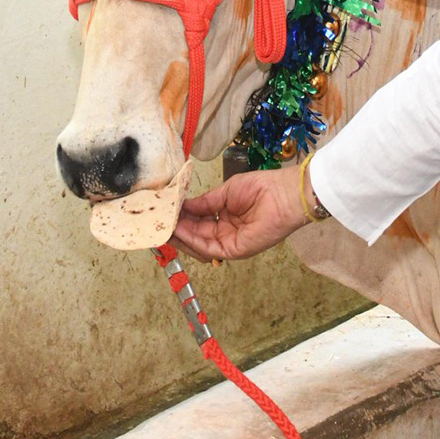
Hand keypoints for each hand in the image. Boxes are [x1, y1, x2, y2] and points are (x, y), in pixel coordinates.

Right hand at [172, 169, 306, 261]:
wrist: (283, 194)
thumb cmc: (260, 188)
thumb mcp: (226, 192)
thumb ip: (205, 202)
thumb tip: (182, 205)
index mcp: (224, 217)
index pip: (197, 220)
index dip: (180, 217)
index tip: (163, 210)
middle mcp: (224, 232)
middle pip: (194, 234)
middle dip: (175, 228)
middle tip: (156, 221)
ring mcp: (228, 242)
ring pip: (197, 243)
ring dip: (179, 235)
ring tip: (162, 224)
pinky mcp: (234, 250)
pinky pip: (208, 247)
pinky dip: (191, 239)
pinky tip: (178, 229)